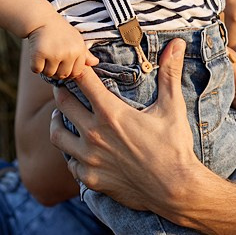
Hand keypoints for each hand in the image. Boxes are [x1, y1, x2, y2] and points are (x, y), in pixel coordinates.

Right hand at [26, 16, 98, 80]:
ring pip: (49, 73)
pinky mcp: (39, 53)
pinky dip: (35, 65)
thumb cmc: (60, 30)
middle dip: (56, 71)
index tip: (62, 64)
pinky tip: (37, 55)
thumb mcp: (76, 39)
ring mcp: (54, 54)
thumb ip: (85, 53)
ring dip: (45, 68)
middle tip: (51, 60)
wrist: (41, 19)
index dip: (68, 71)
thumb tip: (95, 63)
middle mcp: (68, 53)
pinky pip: (36, 69)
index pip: (75, 73)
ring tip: (45, 56)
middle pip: (62, 75)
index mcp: (79, 50)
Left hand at [51, 41, 202, 219]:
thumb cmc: (175, 147)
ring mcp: (89, 159)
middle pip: (63, 104)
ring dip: (58, 122)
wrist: (175, 190)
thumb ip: (169, 74)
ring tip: (62, 117)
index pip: (83, 80)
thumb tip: (177, 44)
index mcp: (111, 113)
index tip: (77, 64)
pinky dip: (71, 154)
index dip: (78, 68)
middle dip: (62, 91)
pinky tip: (77, 150)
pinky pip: (70, 163)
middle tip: (64, 87)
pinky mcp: (90, 179)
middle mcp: (94, 134)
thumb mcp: (172, 108)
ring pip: (58, 135)